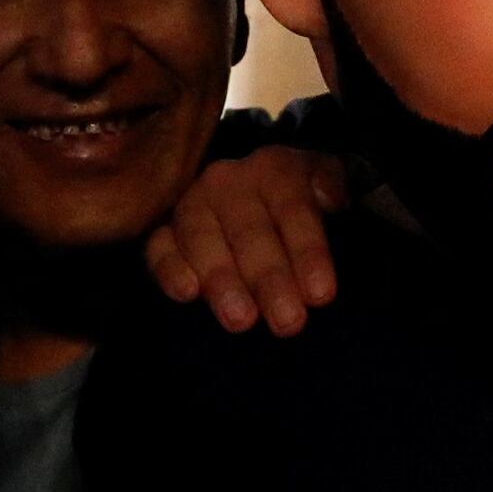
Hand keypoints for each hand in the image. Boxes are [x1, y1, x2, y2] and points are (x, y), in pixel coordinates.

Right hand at [145, 146, 350, 335]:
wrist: (261, 200)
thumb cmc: (299, 206)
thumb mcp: (327, 187)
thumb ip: (334, 188)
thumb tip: (332, 197)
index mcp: (275, 169)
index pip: (294, 210)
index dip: (308, 252)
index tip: (321, 294)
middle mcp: (229, 182)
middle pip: (249, 231)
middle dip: (269, 278)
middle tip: (288, 322)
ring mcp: (192, 205)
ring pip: (202, 238)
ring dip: (222, 280)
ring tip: (241, 320)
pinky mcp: (162, 232)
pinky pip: (159, 248)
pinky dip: (170, 271)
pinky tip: (186, 295)